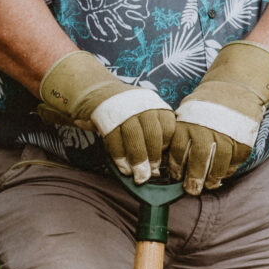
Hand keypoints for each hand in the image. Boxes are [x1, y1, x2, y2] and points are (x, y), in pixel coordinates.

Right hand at [35, 50, 174, 182]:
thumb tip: (163, 163)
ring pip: (134, 138)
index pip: (169, 127)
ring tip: (139, 176)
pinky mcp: (106, 117)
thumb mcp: (146, 113)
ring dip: (137, 160)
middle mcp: (142, 105)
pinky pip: (114, 140)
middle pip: (152, 134)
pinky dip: (119, 157)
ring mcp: (124, 110)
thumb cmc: (128, 111)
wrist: (99, 92)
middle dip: (153, 157)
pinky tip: (124, 169)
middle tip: (152, 173)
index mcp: (156, 105)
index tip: (165, 160)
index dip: (168, 146)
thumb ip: (155, 133)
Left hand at [167, 40, 268, 193]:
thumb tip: (168, 160)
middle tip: (192, 190)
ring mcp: (226, 134)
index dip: (177, 168)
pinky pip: (236, 160)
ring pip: (219, 164)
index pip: (179, 153)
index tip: (177, 177)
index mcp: (188, 124)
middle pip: (199, 161)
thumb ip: (179, 135)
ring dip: (213, 177)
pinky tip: (224, 173)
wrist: (235, 88)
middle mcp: (206, 130)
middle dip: (194, 178)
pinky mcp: (243, 138)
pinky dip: (231, 169)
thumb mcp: (186, 114)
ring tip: (209, 185)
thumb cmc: (205, 106)